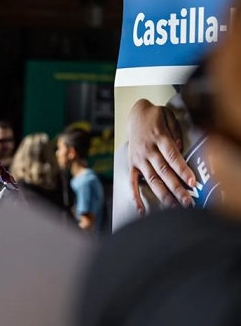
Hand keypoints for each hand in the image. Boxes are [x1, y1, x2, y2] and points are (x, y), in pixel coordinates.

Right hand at [126, 98, 195, 213]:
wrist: (135, 115)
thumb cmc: (156, 116)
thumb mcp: (168, 115)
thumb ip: (175, 131)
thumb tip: (180, 148)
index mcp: (159, 137)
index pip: (172, 156)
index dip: (182, 169)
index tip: (192, 182)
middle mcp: (147, 150)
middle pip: (163, 171)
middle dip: (176, 187)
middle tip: (188, 201)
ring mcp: (138, 159)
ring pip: (151, 180)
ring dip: (163, 194)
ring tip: (174, 206)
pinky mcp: (132, 165)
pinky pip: (132, 183)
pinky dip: (135, 197)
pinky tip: (141, 210)